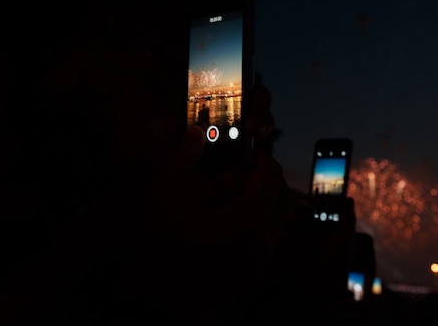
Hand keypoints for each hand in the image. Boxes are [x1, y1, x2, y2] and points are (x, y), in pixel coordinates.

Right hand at [113, 84, 293, 320]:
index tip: (249, 152)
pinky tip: (230, 217)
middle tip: (240, 172)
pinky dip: (261, 219)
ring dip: (266, 199)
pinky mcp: (252, 272)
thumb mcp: (164, 199)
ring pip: (280, 219)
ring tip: (233, 195)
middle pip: (283, 198)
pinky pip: (270, 236)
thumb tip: (197, 132)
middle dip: (267, 179)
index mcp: (244, 222)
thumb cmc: (157, 250)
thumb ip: (182, 160)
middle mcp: (260, 243)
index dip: (263, 160)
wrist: (154, 304)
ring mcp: (258, 261)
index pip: (271, 180)